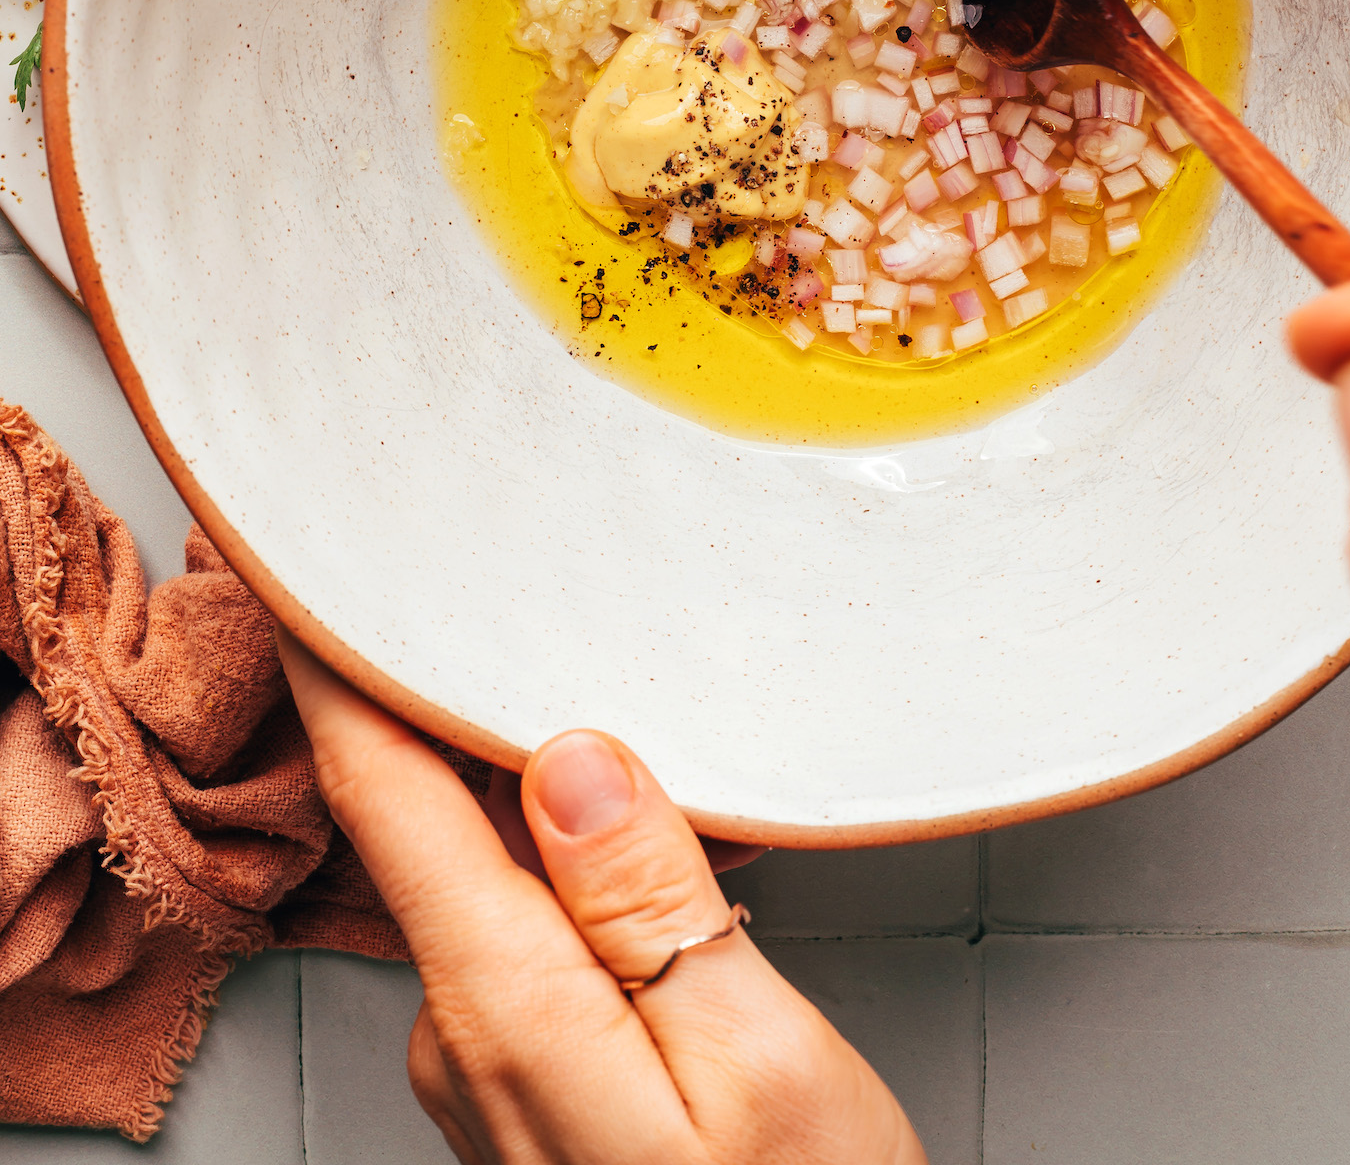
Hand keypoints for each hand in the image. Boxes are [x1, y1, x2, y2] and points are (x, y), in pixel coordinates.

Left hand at [279, 634, 926, 1164]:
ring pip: (484, 862)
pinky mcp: (523, 1073)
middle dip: (453, 697)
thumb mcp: (763, 1063)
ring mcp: (486, 1058)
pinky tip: (632, 827)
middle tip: (497, 587)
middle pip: (428, 813)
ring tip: (599, 693)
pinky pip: (519, 920)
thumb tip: (569, 759)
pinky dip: (563, 854)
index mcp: (510, 1008)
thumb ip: (653, 903)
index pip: (383, 797)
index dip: (332, 668)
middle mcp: (466, 1030)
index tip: (297, 564)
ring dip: (526, 776)